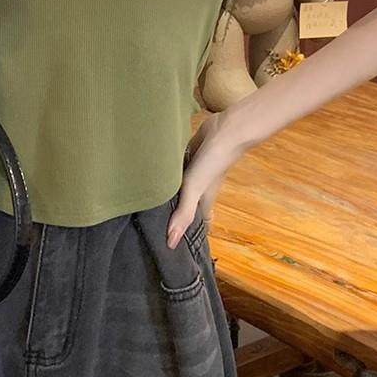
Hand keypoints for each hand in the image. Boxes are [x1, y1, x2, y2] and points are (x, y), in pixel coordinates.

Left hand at [166, 111, 240, 248]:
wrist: (225, 131)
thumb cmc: (212, 163)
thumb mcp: (195, 190)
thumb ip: (183, 214)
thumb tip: (171, 244)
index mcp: (202, 200)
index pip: (197, 222)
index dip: (188, 233)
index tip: (175, 244)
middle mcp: (199, 187)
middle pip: (187, 205)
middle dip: (176, 213)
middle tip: (154, 223)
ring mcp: (195, 171)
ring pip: (182, 186)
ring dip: (171, 192)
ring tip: (151, 199)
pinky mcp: (191, 155)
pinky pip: (179, 167)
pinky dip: (170, 172)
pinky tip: (156, 172)